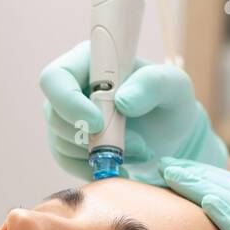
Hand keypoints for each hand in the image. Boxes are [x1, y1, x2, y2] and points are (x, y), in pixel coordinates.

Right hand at [39, 40, 228, 183]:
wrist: (169, 135)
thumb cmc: (170, 102)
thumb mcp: (175, 86)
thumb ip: (153, 84)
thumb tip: (121, 100)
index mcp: (89, 62)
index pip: (55, 78)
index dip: (68, 102)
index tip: (99, 123)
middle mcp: (70, 88)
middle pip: (54, 116)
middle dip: (92, 137)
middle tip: (135, 144)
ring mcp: (64, 118)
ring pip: (60, 142)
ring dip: (99, 153)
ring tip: (138, 150)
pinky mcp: (67, 144)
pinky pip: (67, 162)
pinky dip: (94, 167)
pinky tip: (121, 163)